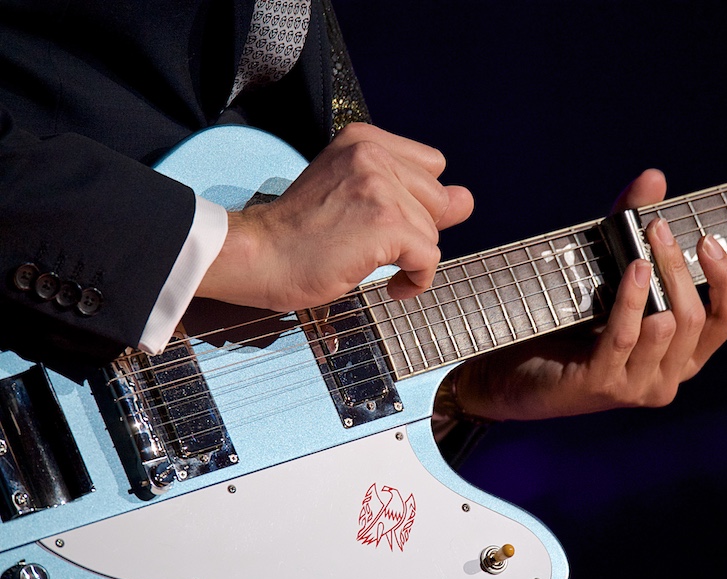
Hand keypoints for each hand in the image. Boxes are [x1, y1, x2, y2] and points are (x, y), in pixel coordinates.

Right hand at [197, 123, 473, 310]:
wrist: (257, 256)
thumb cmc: (297, 234)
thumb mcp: (353, 196)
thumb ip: (411, 193)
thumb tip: (466, 200)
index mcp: (363, 140)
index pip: (431, 166)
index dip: (417, 201)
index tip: (386, 223)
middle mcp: (373, 154)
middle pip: (437, 199)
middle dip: (415, 230)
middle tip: (373, 246)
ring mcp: (380, 187)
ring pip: (433, 231)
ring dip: (411, 258)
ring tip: (373, 265)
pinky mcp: (386, 223)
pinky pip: (429, 258)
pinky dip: (416, 281)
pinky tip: (391, 287)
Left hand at [448, 169, 726, 420]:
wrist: (510, 371)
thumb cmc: (565, 324)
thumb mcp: (606, 273)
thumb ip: (630, 228)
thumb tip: (654, 177)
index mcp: (680, 355)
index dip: (726, 279)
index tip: (708, 239)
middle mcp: (666, 378)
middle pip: (694, 317)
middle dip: (679, 266)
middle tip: (658, 227)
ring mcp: (636, 387)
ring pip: (667, 327)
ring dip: (659, 280)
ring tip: (642, 247)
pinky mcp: (601, 384)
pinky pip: (626, 336)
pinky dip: (631, 299)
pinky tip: (632, 270)